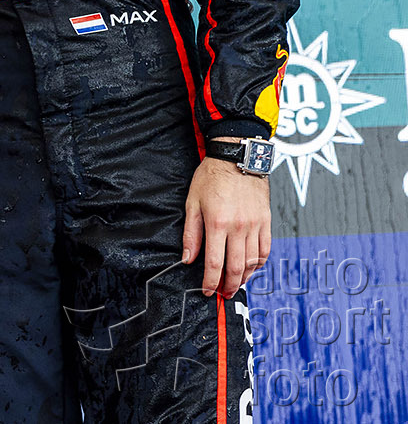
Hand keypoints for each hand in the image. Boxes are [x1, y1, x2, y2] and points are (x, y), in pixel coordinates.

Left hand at [181, 145, 270, 296]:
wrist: (237, 158)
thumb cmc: (211, 177)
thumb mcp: (192, 203)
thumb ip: (191, 233)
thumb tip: (188, 259)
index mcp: (217, 224)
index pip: (215, 263)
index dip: (211, 282)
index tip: (207, 291)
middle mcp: (238, 228)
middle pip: (236, 268)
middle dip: (229, 286)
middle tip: (224, 294)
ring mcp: (255, 225)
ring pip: (253, 262)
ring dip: (244, 277)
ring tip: (236, 284)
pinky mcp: (266, 221)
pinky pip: (266, 249)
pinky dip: (259, 263)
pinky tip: (252, 267)